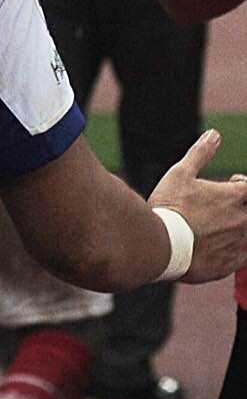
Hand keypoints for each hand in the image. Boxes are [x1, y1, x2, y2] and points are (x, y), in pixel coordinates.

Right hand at [150, 129, 246, 283]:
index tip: (230, 184)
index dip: (242, 184)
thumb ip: (200, 154)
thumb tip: (214, 134)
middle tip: (221, 207)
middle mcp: (242, 220)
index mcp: (234, 197)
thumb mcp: (180, 174)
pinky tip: (213, 247)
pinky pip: (241, 257)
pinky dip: (232, 250)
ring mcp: (238, 243)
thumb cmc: (169, 207)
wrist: (159, 245)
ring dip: (237, 229)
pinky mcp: (230, 264)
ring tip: (214, 228)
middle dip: (241, 207)